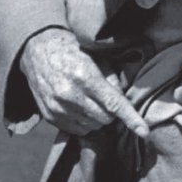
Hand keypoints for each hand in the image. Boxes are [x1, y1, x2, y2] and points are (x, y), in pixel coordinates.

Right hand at [20, 27, 147, 137]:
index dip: (131, 118)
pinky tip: (79, 106)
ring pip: (93, 126)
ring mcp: (58, 108)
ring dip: (97, 118)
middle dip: (111, 112)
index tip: (144, 131)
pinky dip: (84, 121)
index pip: (113, 103)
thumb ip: (112, 79)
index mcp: (85, 77)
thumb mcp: (96, 56)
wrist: (37, 50)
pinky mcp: (50, 116)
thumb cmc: (71, 50)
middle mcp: (70, 95)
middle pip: (105, 119)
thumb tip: (124, 99)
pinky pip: (78, 130)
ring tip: (89, 99)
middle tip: (105, 98)